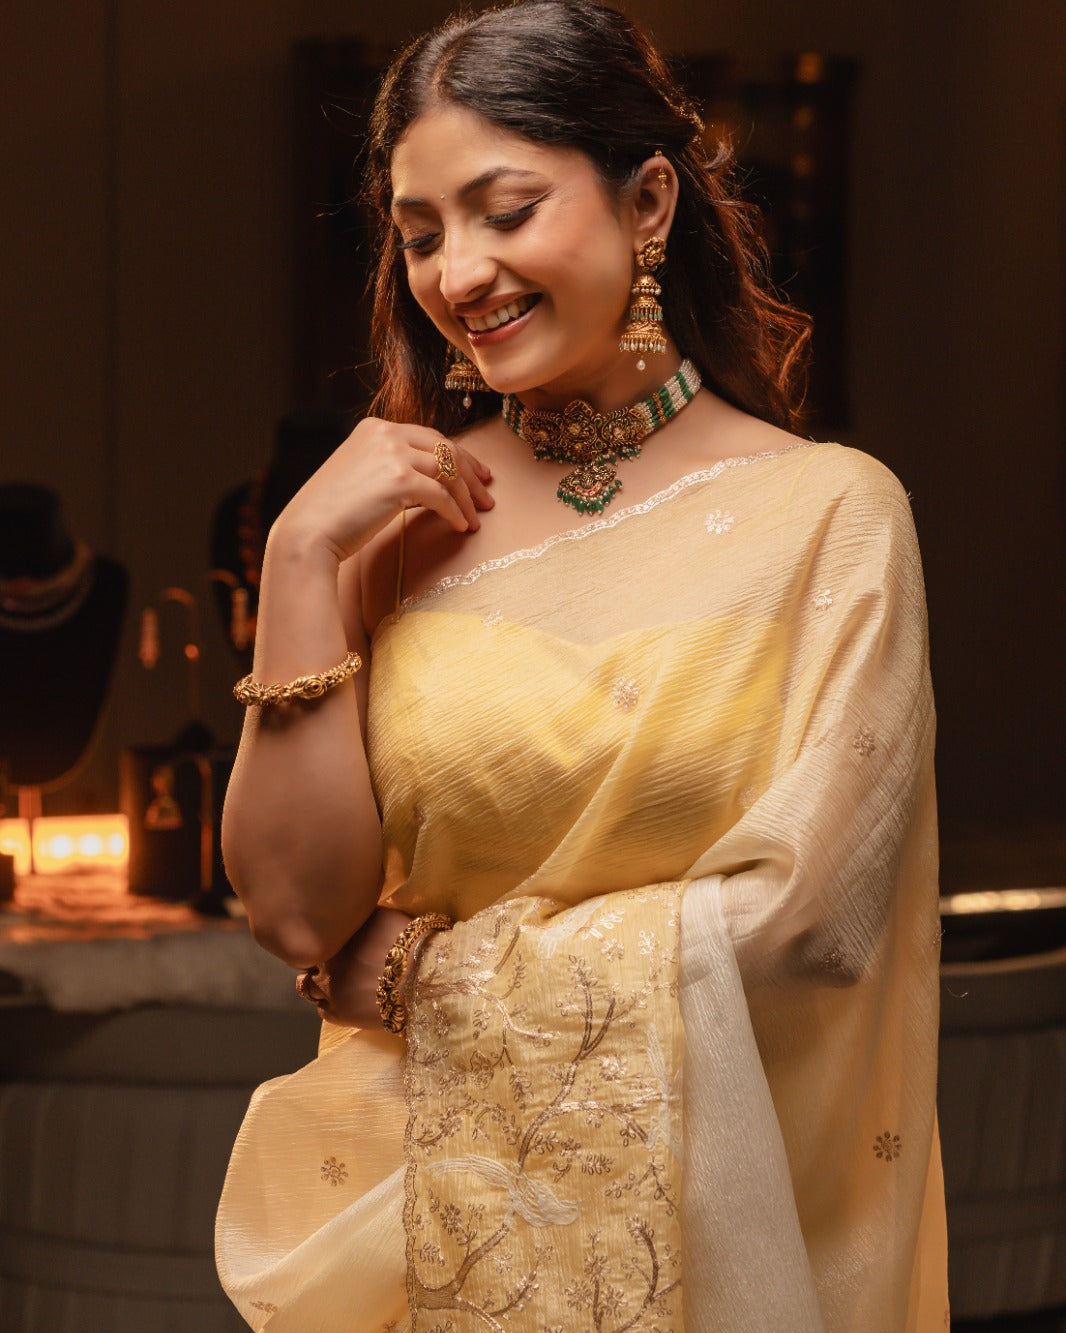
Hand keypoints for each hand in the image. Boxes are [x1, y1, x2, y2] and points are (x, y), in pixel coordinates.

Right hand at [271, 418, 493, 564]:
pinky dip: (455, 512)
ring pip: (448, 471)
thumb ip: (392, 470)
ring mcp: (392, 453)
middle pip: (445, 448)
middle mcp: (385, 433)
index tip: (477, 473)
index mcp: (375, 428)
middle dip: (472, 474)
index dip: (459, 456)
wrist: (307, 533)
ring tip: (477, 518)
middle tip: (487, 497)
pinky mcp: (399, 479)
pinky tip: (459, 526)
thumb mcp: (362, 478)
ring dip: (467, 497)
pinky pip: (441, 495)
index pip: (430, 437)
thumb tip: (432, 484)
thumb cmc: (332, 515)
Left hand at [297, 907, 414, 1027]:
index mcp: (335, 935)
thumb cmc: (409, 941)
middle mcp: (326, 959)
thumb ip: (358, 918)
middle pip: (309, 961)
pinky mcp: (338, 1013)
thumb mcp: (381, 915)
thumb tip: (350, 917)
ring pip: (308, 987)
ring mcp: (329, 987)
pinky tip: (344, 1001)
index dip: (327, 941)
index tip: (335, 943)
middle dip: (319, 962)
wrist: (421, 976)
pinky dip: (329, 1004)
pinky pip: (322, 1010)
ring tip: (336, 984)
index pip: (317, 937)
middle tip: (335, 964)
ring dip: (318, 984)